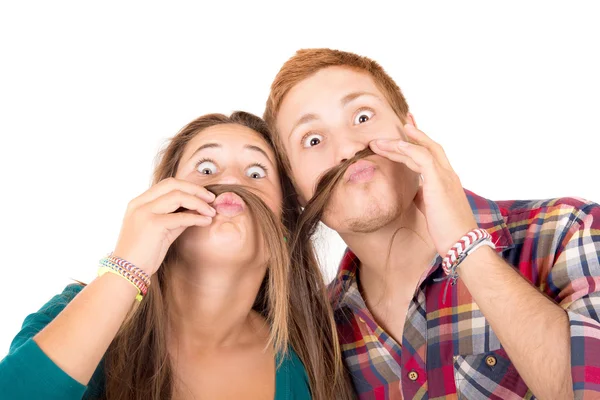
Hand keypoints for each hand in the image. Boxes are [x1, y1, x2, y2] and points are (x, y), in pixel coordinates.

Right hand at [112, 178, 215, 275]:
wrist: (126, 272)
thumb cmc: (143, 254)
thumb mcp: (161, 231)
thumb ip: (176, 218)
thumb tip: (198, 211)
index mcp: (139, 202)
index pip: (167, 184)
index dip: (188, 186)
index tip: (204, 195)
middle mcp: (140, 204)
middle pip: (173, 184)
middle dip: (196, 189)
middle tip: (211, 199)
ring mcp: (145, 212)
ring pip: (178, 196)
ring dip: (199, 203)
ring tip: (211, 211)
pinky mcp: (153, 224)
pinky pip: (181, 217)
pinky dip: (196, 218)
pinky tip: (206, 221)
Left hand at [369, 123, 477, 255]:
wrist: (463, 244)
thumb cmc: (448, 231)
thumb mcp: (432, 210)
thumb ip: (424, 197)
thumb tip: (414, 193)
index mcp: (446, 180)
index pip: (431, 154)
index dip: (418, 141)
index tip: (406, 130)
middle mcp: (448, 174)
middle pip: (428, 146)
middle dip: (412, 133)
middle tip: (399, 120)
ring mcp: (445, 177)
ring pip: (422, 150)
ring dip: (399, 144)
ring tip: (379, 140)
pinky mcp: (440, 183)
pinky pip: (424, 159)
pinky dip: (409, 150)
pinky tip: (396, 146)